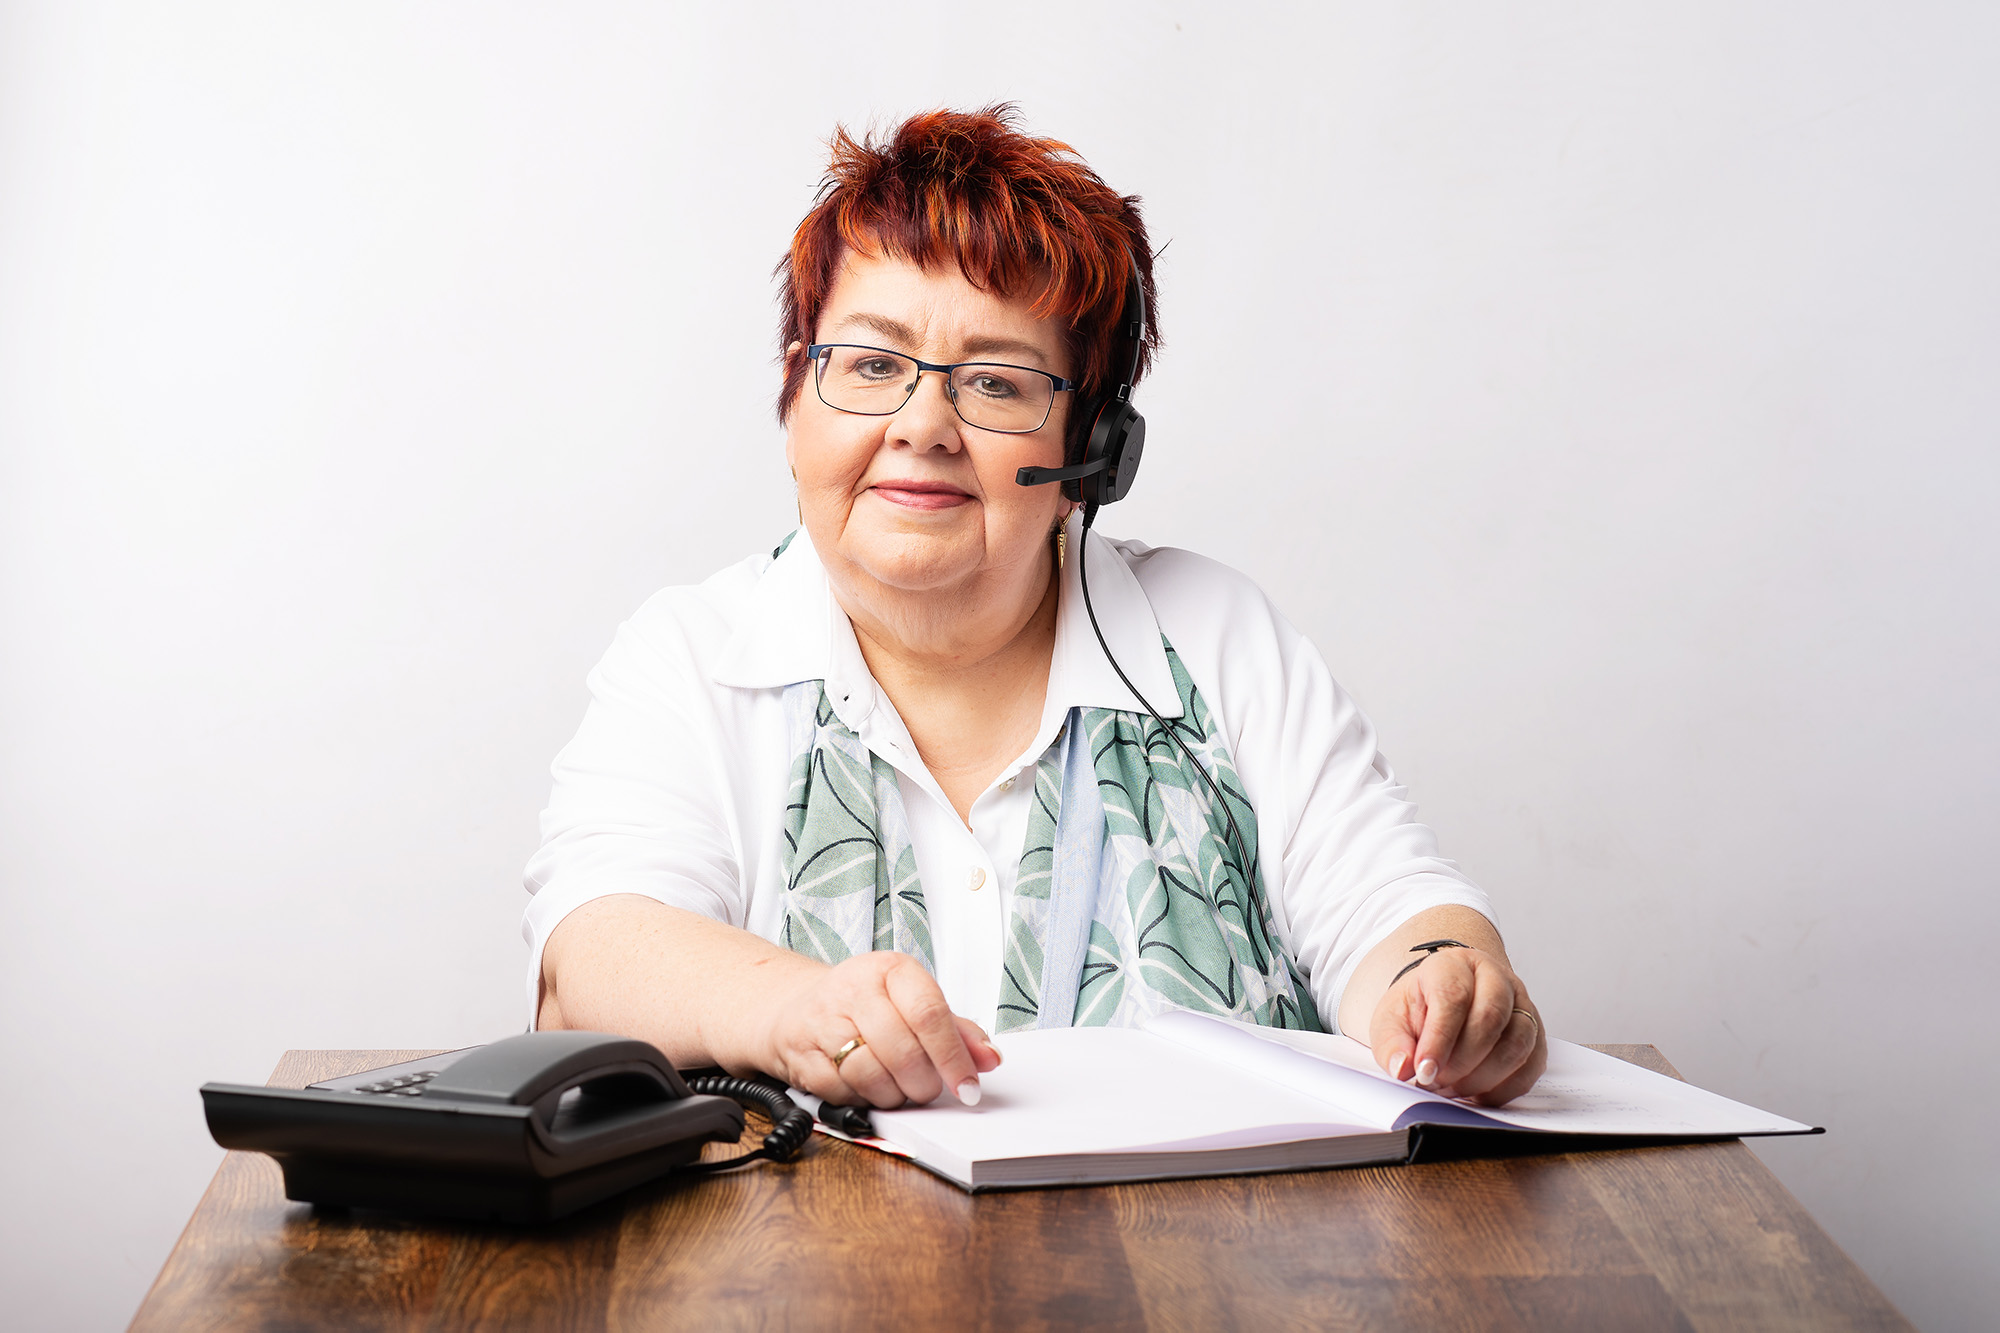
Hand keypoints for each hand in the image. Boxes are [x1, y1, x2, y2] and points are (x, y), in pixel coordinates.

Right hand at [762, 951, 1001, 1108]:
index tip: (968, 1085)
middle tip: (927, 1087)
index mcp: (890, 970)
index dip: (953, 1057)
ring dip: (894, 1094)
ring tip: (897, 1086)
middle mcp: (854, 989)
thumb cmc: (863, 1006)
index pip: (930, 1014)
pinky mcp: (802, 1053)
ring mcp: (823, 1020)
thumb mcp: (911, 1003)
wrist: (796, 1009)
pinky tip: (867, 1086)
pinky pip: (844, 1091)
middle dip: (924, 1083)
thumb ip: (955, 1030)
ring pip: (873, 1075)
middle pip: (903, 1051)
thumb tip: (989, 1057)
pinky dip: (863, 1099)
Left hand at [1368, 946, 1545, 1105]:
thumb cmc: (1419, 1009)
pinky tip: (1477, 1094)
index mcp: (1453, 965)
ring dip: (1483, 1077)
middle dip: (1462, 1061)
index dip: (1439, 1039)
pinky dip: (1504, 1088)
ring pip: (1517, 1043)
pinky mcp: (1536, 1034)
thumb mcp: (1391, 1020)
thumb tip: (1402, 1068)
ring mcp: (1521, 1004)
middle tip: (1437, 1083)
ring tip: (1453, 1089)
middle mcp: (1494, 978)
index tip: (1424, 1070)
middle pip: (1490, 1018)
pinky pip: (1532, 1066)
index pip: (1453, 996)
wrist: (1443, 1002)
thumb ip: (1392, 1044)